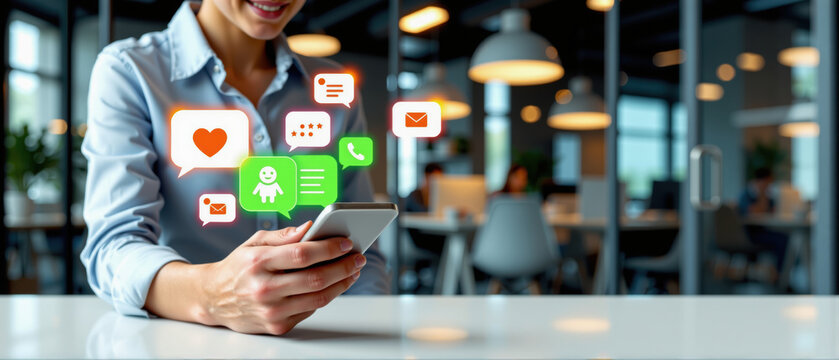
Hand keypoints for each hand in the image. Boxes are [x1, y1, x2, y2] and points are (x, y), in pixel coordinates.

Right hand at [147, 221, 366, 334]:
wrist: (213, 299)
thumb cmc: (237, 267)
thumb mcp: (254, 243)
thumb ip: (284, 235)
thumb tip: (312, 227)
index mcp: (257, 262)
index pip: (301, 254)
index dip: (329, 248)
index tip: (347, 242)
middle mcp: (264, 288)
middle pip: (315, 278)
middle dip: (343, 267)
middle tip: (358, 257)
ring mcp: (271, 310)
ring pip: (318, 298)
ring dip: (341, 284)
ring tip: (352, 271)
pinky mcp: (277, 326)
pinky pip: (310, 310)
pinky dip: (326, 296)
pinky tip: (336, 284)